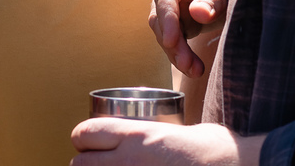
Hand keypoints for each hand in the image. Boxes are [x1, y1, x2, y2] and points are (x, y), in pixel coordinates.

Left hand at [70, 118, 263, 165]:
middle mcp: (129, 161)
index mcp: (136, 136)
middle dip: (86, 163)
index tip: (87, 142)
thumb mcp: (179, 131)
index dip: (83, 138)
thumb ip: (154, 133)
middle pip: (79, 163)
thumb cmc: (215, 152)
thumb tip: (150, 134)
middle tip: (97, 163)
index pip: (85, 133)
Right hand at [148, 0, 230, 77]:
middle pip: (161, 15)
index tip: (172, 41)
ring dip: (176, 52)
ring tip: (195, 70)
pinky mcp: (184, 19)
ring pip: (165, 30)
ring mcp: (178, 3)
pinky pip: (177, 39)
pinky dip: (183, 55)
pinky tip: (195, 68)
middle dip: (171, 41)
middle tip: (186, 63)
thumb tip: (198, 14)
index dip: (167, 18)